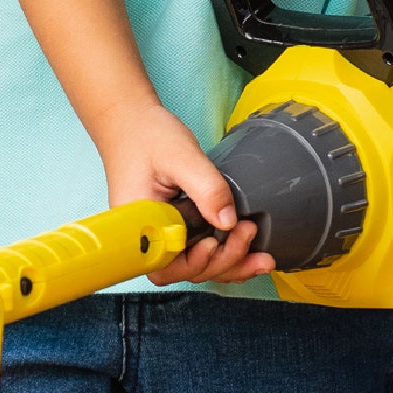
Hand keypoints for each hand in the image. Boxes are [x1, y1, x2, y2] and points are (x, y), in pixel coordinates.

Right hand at [100, 101, 275, 286]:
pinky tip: (248, 250)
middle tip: (248, 232)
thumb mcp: (180, 155)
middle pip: (184, 270)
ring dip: (229, 263)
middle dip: (223, 260)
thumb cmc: (146, 135)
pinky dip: (224, 255)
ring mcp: (161, 233)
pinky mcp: (174, 227)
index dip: (192, 264)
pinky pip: (197, 251)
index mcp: (139, 223)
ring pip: (195, 265)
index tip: (214, 243)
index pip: (163, 265)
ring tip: (260, 254)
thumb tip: (228, 221)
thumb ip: (206, 188)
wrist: (131, 122)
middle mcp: (147, 235)